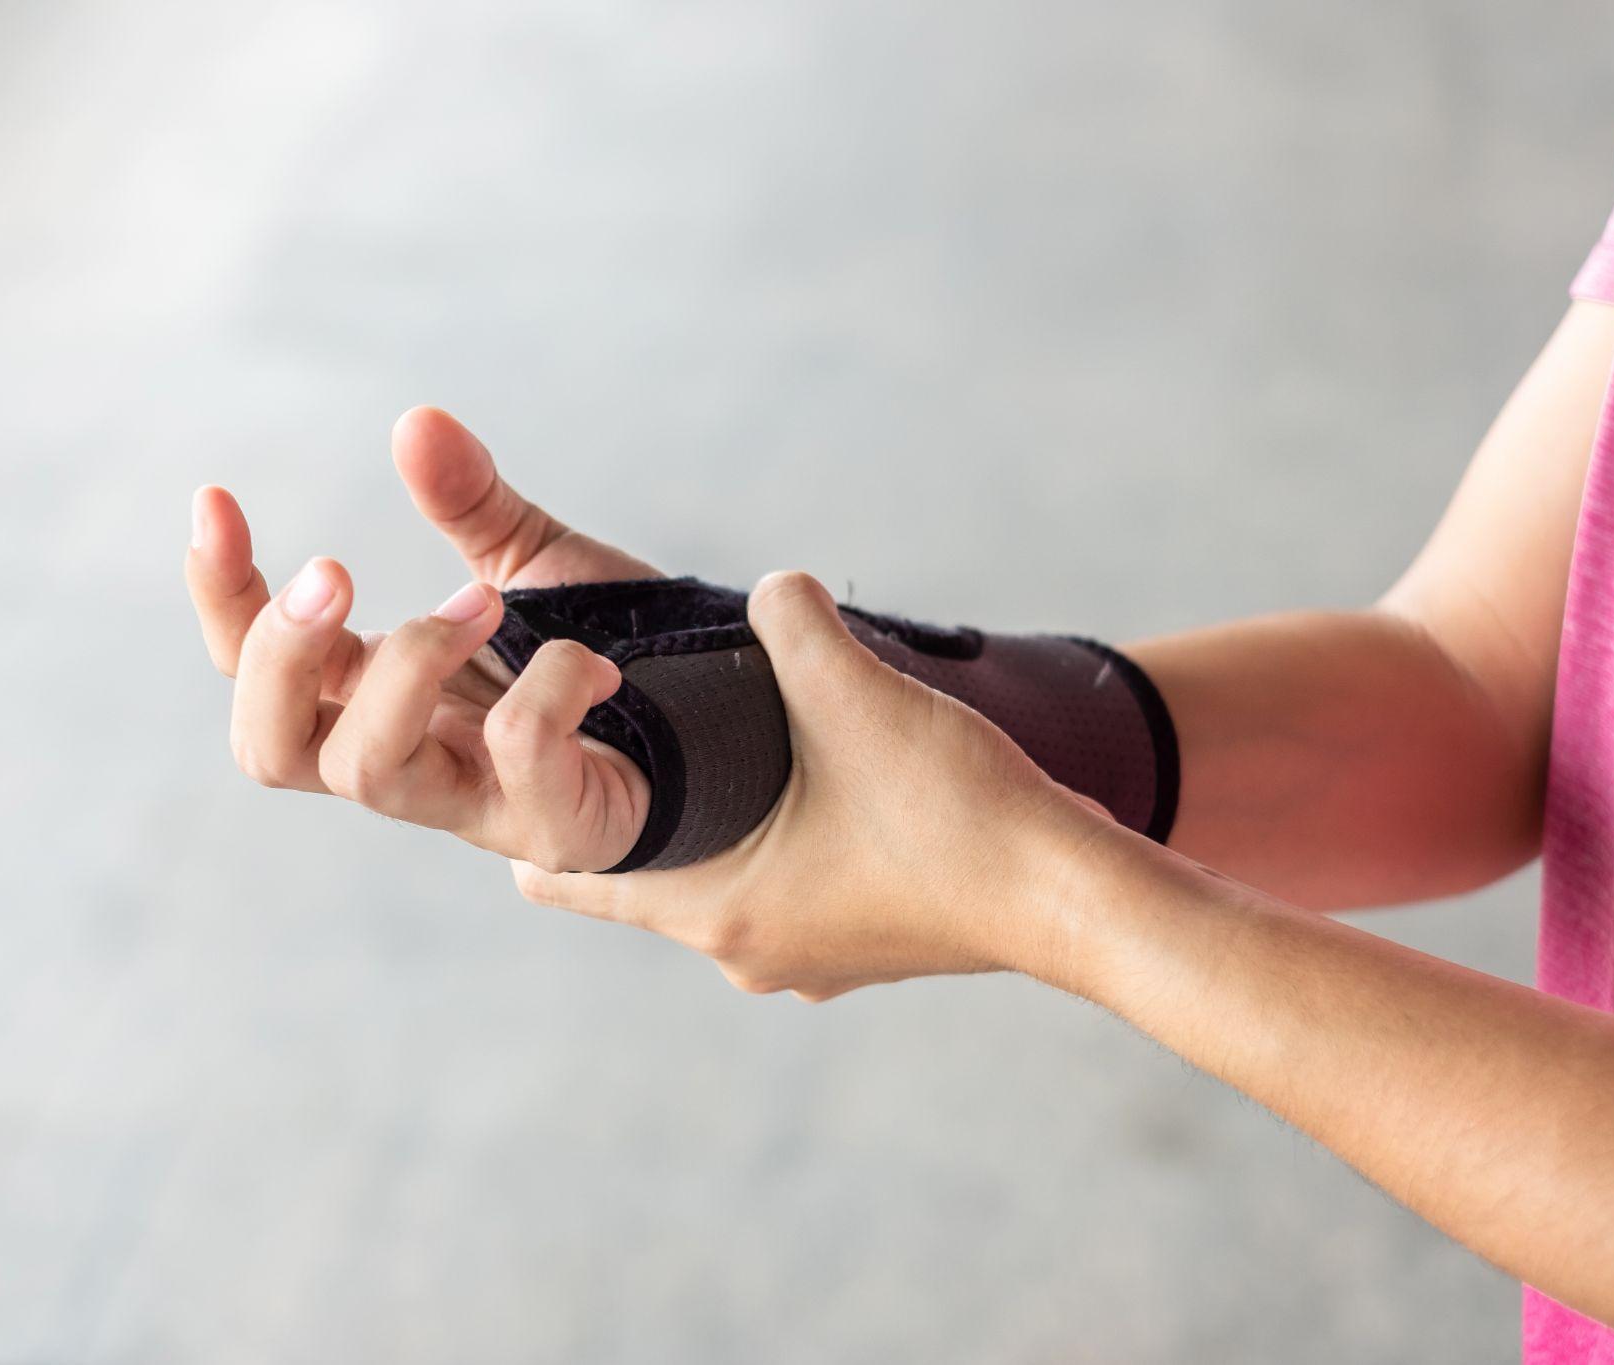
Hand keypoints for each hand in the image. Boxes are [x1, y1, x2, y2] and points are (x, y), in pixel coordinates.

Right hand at [184, 406, 661, 870]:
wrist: (723, 724)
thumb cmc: (610, 652)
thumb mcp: (531, 563)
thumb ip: (471, 503)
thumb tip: (418, 422)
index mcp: (377, 693)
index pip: (251, 667)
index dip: (220, 594)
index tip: (217, 499)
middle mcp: (408, 757)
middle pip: (268, 747)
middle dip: (282, 653)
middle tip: (335, 569)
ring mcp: (474, 805)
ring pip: (366, 769)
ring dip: (411, 663)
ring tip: (483, 603)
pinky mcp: (553, 826)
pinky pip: (516, 756)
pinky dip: (547, 688)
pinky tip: (591, 662)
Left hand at [512, 571, 1121, 999]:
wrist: (1077, 901)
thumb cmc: (962, 814)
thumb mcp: (858, 692)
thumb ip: (790, 623)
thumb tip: (775, 589)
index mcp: (711, 905)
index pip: (550, 870)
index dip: (536, 795)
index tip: (563, 729)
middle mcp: (742, 950)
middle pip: (628, 873)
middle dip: (624, 798)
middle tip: (640, 722)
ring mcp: (801, 960)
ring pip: (710, 880)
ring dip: (707, 816)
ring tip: (737, 741)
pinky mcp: (852, 947)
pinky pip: (778, 889)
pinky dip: (772, 839)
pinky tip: (819, 783)